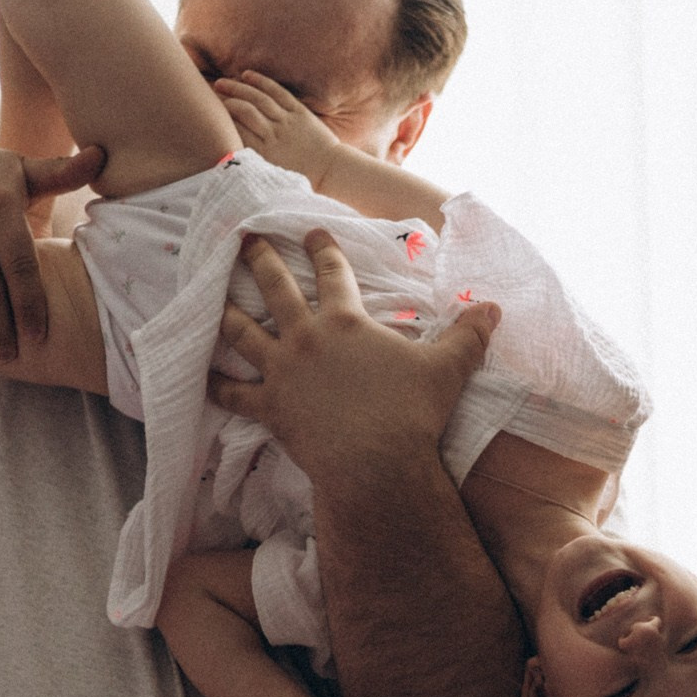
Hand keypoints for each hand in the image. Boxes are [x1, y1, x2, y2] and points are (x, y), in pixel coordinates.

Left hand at [210, 230, 500, 477]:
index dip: (321, 247)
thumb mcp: (448, 369)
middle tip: (244, 241)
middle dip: (259, 260)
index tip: (310, 231)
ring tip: (211, 295)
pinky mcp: (269, 407)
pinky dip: (216, 384)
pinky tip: (202, 376)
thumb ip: (468, 336)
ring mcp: (282, 371)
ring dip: (225, 311)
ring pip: (241, 332)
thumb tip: (493, 308)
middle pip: (275, 288)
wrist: (375, 465)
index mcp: (346, 321)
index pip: (332, 271)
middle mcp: (306, 337)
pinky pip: (233, 393)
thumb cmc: (411, 414)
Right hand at [213, 71, 347, 189]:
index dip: (220, 119)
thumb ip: (250, 164)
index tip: (206, 113)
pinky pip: (278, 92)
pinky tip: (247, 75)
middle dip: (224, 101)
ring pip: (258, 98)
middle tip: (209, 96)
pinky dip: (262, 82)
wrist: (331, 171)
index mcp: (265, 153)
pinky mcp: (300, 112)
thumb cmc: (301, 178)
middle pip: (243, 111)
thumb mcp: (271, 176)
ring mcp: (287, 121)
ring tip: (220, 83)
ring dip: (238, 88)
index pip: (235, 130)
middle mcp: (274, 134)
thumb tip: (226, 157)